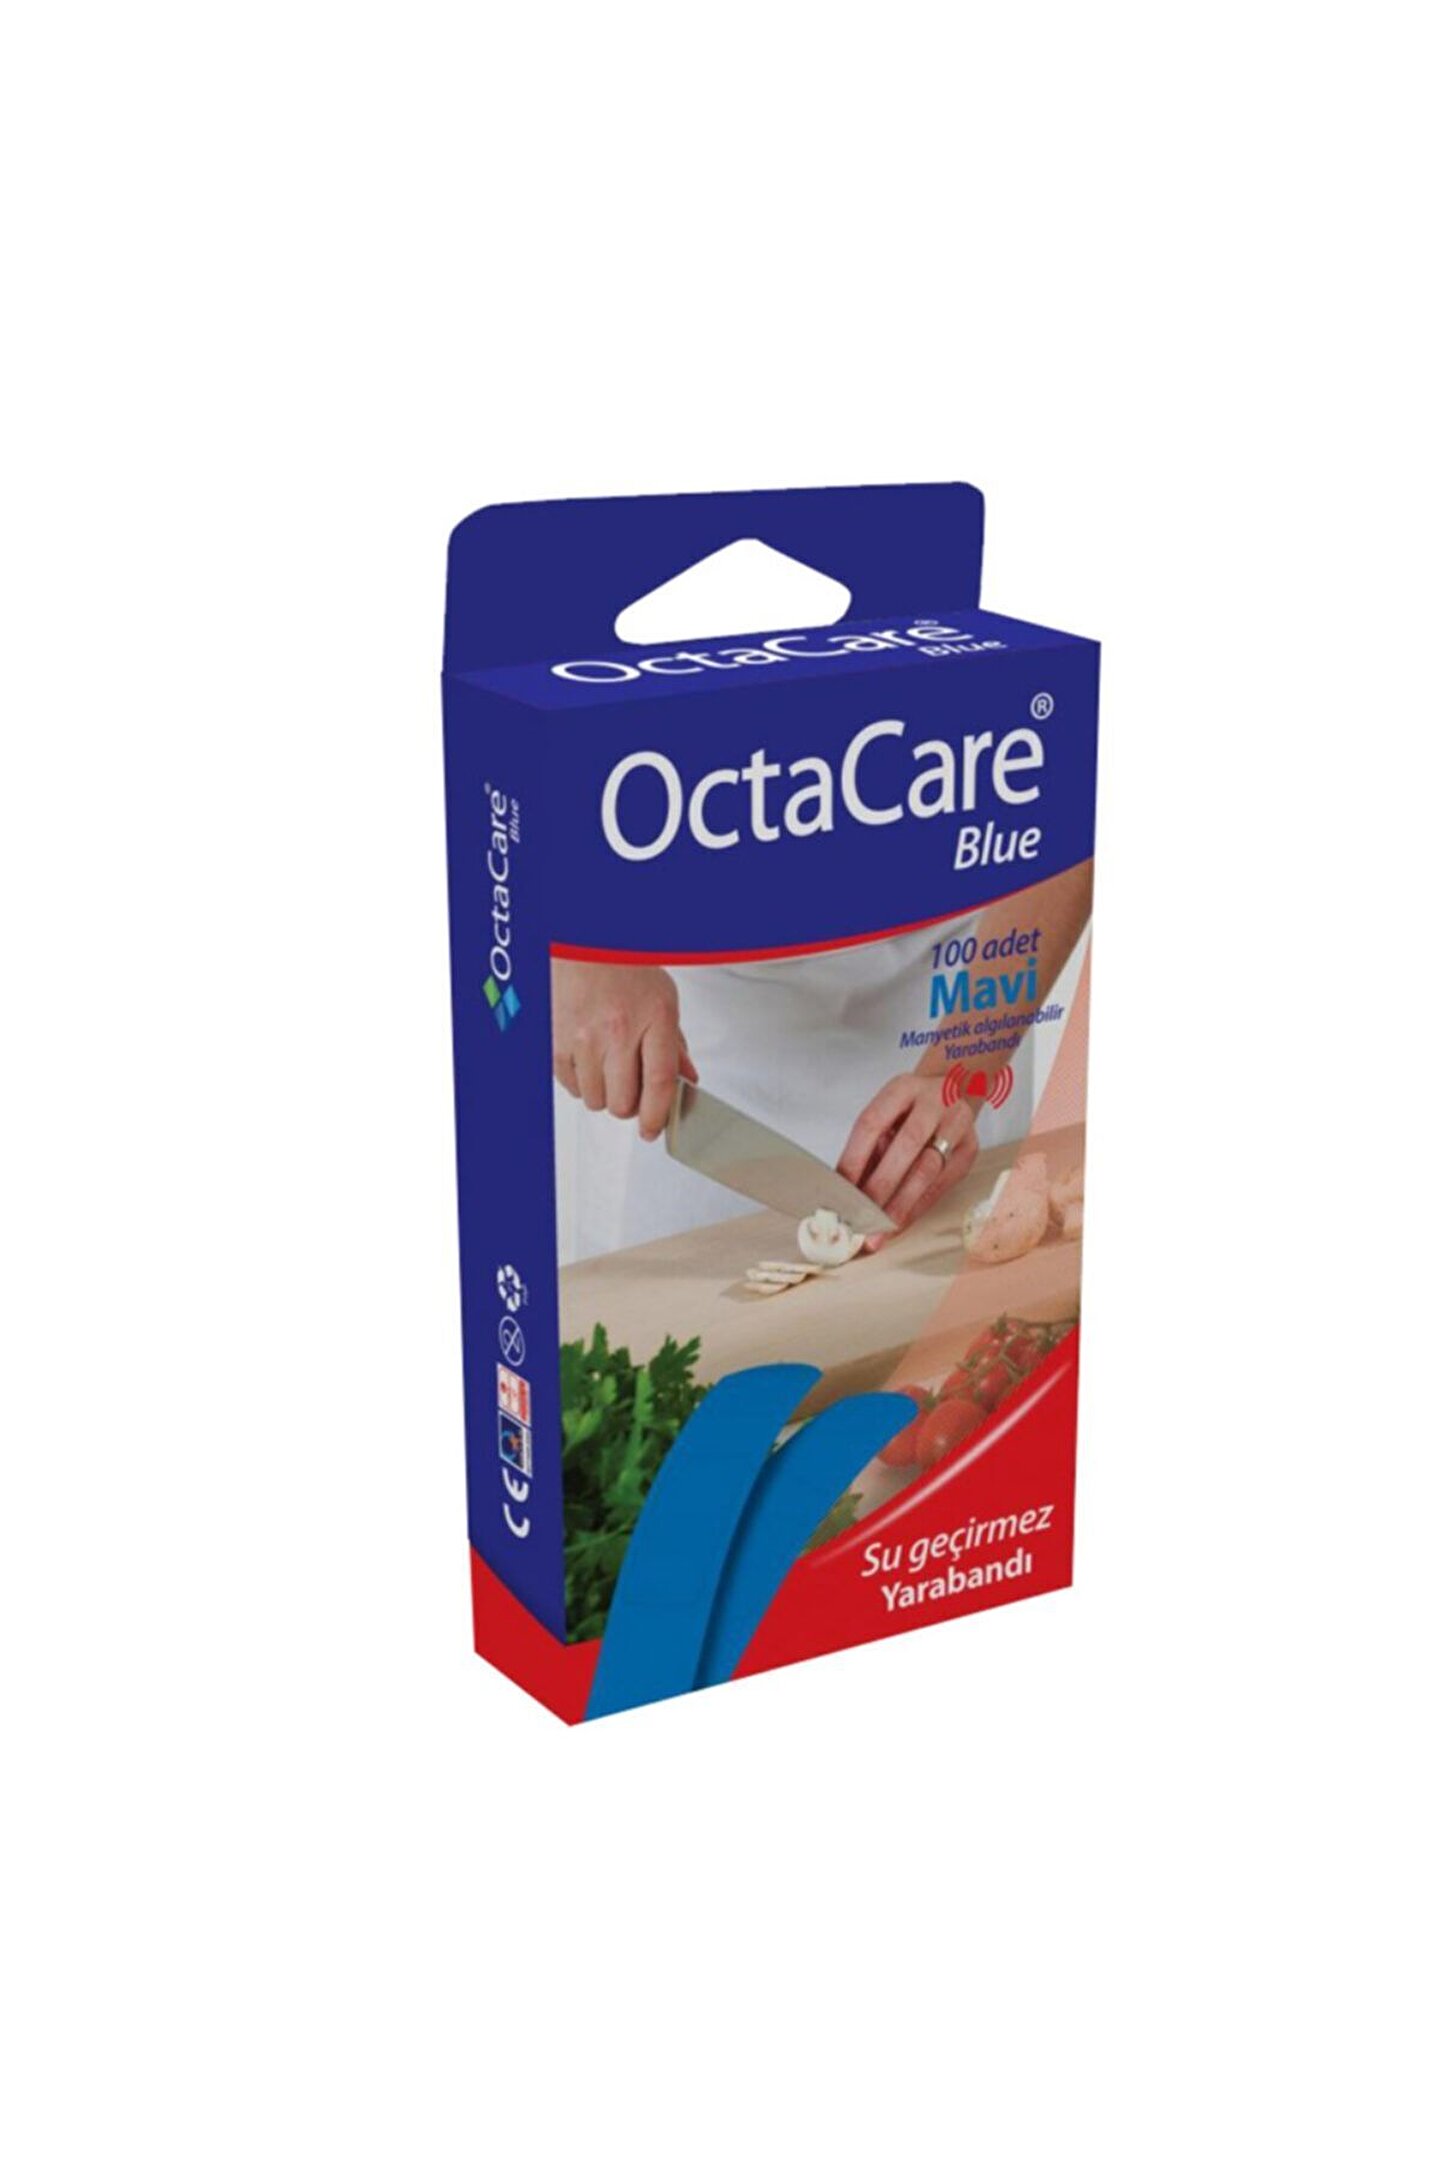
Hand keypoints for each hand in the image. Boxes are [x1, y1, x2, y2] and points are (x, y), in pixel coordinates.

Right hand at [551, 961, 697, 1140]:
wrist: (580, 947)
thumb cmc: (623, 967)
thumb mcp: (663, 1000)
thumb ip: (675, 1045)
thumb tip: (686, 1081)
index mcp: (653, 1017)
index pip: (659, 1083)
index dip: (657, 1115)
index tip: (654, 1129)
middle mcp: (617, 1030)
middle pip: (623, 1102)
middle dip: (630, 1106)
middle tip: (631, 1092)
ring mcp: (583, 1038)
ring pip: (596, 1100)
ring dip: (605, 1095)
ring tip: (608, 1068)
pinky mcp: (556, 1043)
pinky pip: (571, 1088)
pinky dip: (581, 1083)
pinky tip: (589, 1061)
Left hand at [837, 1073, 977, 1242]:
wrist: (952, 1090)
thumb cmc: (910, 1109)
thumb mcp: (886, 1114)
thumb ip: (868, 1147)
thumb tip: (845, 1190)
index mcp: (903, 1087)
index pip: (872, 1123)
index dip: (855, 1158)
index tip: (842, 1189)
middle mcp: (934, 1100)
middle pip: (905, 1146)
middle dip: (882, 1186)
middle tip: (863, 1217)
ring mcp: (957, 1123)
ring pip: (929, 1169)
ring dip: (902, 1203)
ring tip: (883, 1229)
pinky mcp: (970, 1147)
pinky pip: (943, 1183)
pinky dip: (919, 1206)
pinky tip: (902, 1221)